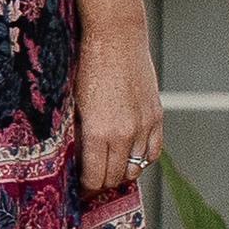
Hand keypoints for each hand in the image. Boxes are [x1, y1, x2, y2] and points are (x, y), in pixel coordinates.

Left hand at [76, 17, 163, 196]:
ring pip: (136, 169)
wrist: (116, 38)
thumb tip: (74, 158)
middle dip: (101, 185)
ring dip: (122, 174)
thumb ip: (76, 133)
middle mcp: (124, 134)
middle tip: (91, 184)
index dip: (86, 188)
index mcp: (98, 132)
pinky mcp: (156, 116)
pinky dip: (142, 160)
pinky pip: (153, 152)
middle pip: (115, 177)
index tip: (79, 189)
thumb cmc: (87, 64)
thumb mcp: (72, 102)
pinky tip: (130, 158)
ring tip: (109, 172)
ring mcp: (144, 126)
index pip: (94, 177)